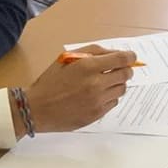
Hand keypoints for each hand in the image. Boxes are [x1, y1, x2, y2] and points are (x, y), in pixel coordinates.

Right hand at [18, 45, 137, 132]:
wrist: (36, 109)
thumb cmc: (50, 82)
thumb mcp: (66, 59)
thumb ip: (91, 52)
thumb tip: (114, 54)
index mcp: (87, 66)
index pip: (121, 59)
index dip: (130, 57)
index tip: (131, 57)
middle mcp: (95, 83)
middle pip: (126, 74)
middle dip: (125, 70)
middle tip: (118, 70)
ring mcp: (97, 101)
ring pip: (121, 89)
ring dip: (117, 84)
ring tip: (103, 83)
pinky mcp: (97, 114)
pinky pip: (113, 102)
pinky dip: (109, 97)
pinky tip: (96, 96)